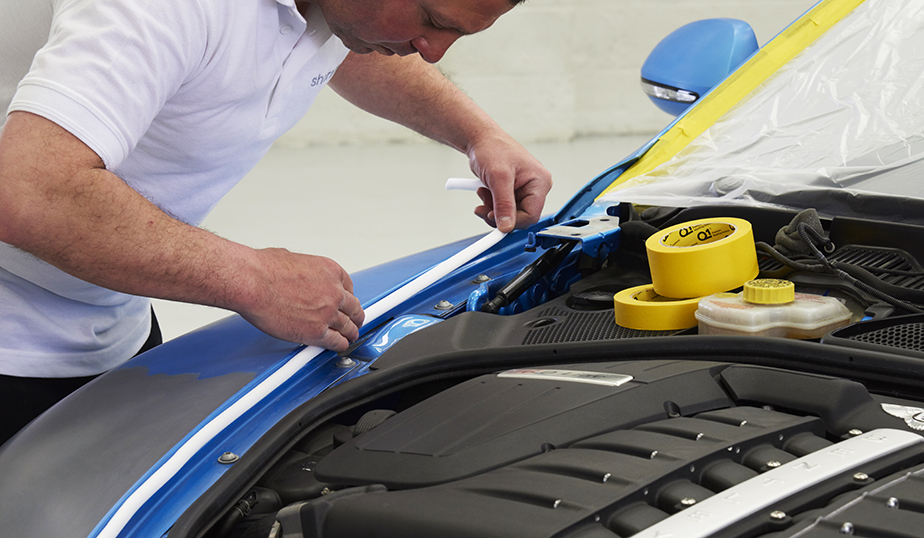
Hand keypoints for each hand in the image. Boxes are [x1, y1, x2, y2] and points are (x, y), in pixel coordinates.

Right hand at [239, 249, 364, 351]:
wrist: (252, 282)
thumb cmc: (264, 269)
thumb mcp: (293, 259)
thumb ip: (305, 271)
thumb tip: (300, 274)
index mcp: (331, 271)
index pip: (349, 288)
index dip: (347, 299)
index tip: (345, 304)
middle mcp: (334, 292)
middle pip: (353, 308)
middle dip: (355, 316)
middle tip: (355, 321)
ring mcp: (327, 313)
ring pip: (348, 327)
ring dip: (350, 333)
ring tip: (350, 336)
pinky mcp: (316, 332)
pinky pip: (336, 342)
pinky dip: (339, 345)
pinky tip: (339, 346)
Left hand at [467, 133, 551, 232]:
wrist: (481, 139)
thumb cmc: (493, 148)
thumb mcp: (498, 177)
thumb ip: (503, 204)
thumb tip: (506, 226)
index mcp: (540, 182)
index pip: (531, 215)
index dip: (512, 221)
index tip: (493, 220)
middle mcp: (535, 187)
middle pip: (520, 217)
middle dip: (499, 213)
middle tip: (483, 205)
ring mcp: (524, 190)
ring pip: (510, 214)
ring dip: (492, 209)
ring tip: (483, 192)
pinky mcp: (513, 192)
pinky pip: (504, 208)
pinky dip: (491, 205)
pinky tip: (484, 193)